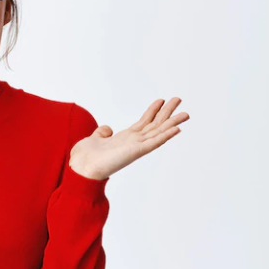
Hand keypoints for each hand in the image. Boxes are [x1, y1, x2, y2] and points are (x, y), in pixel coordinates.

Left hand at [69, 98, 189, 179]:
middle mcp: (133, 142)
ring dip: (172, 123)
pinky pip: (154, 143)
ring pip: (158, 132)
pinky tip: (177, 129)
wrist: (82, 168)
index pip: (143, 122)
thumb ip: (102, 133)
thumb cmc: (86, 158)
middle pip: (154, 124)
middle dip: (167, 112)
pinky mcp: (136, 152)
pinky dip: (166, 136)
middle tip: (178, 99)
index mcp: (125, 139)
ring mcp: (136, 147)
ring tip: (185, 113)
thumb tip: (107, 129)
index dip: (152, 111)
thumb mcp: (94, 139)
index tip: (162, 100)